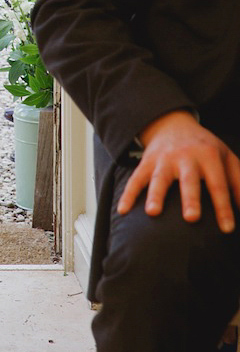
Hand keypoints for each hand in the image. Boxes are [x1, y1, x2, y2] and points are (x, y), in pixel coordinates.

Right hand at [118, 110, 239, 230]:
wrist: (173, 123)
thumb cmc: (205, 148)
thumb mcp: (227, 159)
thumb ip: (239, 183)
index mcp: (209, 155)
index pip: (218, 184)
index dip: (223, 206)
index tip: (227, 229)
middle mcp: (185, 156)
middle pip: (188, 179)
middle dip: (190, 198)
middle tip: (192, 218)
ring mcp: (163, 159)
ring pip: (158, 178)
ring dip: (155, 195)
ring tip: (153, 213)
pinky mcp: (146, 162)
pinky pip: (135, 179)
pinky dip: (128, 194)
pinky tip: (122, 210)